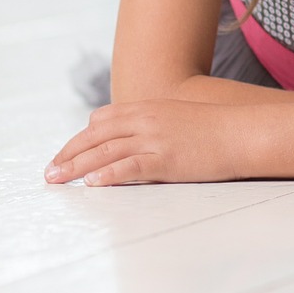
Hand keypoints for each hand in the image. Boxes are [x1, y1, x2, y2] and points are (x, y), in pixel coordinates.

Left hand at [45, 98, 251, 185]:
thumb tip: (137, 142)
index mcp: (148, 108)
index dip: (80, 139)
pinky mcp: (167, 159)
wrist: (244, 131)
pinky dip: (108, 175)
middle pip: (96, 136)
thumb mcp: (179, 119)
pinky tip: (92, 184)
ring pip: (106, 152)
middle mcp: (146, 120)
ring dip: (77, 167)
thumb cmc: (217, 130)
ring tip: (58, 180)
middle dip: (68, 154)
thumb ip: (155, 126)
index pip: (102, 120)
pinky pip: (131, 167)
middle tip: (49, 172)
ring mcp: (156, 139)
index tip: (64, 154)